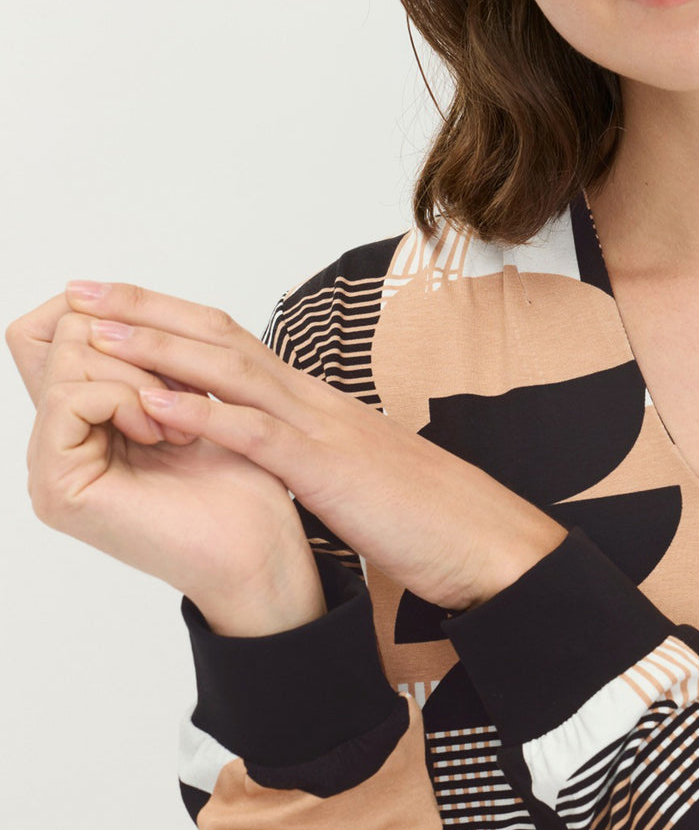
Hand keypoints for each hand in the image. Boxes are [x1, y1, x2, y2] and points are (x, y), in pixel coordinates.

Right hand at [6, 292, 324, 633]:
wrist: (260, 548)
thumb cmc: (241, 479)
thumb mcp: (185, 392)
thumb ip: (135, 356)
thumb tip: (86, 296)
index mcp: (81, 419)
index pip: (51, 329)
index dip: (107, 311)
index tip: (164, 338)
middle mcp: (56, 441)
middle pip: (63, 334)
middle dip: (138, 347)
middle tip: (184, 399)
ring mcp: (50, 467)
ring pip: (69, 359)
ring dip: (142, 378)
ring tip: (179, 428)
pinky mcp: (57, 488)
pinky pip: (71, 398)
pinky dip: (127, 401)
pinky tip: (164, 439)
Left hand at [51, 281, 565, 611]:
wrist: (485, 539)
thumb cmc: (425, 516)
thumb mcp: (353, 477)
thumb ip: (311, 454)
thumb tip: (275, 452)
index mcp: (316, 406)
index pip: (234, 345)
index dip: (172, 320)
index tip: (115, 307)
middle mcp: (313, 402)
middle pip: (219, 338)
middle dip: (147, 311)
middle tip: (82, 289)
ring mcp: (320, 429)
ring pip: (229, 372)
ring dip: (159, 347)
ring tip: (98, 330)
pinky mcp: (326, 470)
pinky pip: (255, 434)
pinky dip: (201, 413)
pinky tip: (151, 402)